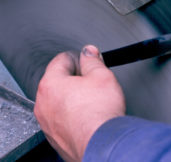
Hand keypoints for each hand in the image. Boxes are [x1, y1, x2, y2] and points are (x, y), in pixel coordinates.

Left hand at [34, 45, 125, 160]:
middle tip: (93, 81)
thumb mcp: (101, 76)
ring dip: (74, 97)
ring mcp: (48, 122)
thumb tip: (89, 52)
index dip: (78, 57)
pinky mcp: (55, 136)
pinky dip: (73, 114)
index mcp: (51, 84)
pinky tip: (88, 115)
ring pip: (60, 101)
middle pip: (58, 81)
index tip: (87, 60)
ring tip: (92, 100)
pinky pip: (62, 118)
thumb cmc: (100, 112)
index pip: (61, 60)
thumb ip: (93, 60)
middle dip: (75, 78)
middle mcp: (44, 103)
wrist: (102, 143)